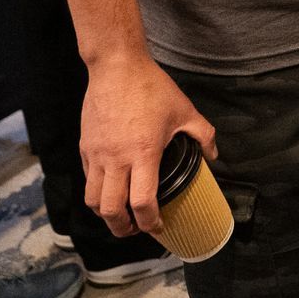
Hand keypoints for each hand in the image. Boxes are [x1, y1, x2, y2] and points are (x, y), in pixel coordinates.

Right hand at [81, 53, 217, 236]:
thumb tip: (213, 155)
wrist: (116, 67)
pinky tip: (109, 189)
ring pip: (93, 200)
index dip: (150, 222)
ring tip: (119, 216)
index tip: (157, 226)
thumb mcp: (185, 110)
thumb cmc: (151, 87)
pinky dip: (96, 192)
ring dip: (105, 215)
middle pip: (111, 210)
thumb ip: (203, 134)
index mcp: (144, 154)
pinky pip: (87, 179)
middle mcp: (116, 159)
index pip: (142, 202)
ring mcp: (96, 154)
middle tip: (135, 230)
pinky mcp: (85, 147)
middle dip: (123, 229)